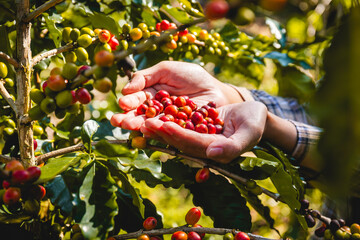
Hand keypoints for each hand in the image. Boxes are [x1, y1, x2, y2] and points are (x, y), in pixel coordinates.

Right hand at [111, 61, 242, 129]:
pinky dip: (155, 132)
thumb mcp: (167, 69)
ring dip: (137, 126)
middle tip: (118, 121)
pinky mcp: (177, 132)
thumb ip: (146, 76)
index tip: (123, 103)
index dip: (129, 101)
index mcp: (151, 94)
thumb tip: (126, 88)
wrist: (216, 90)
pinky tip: (146, 131)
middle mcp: (156, 110)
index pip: (137, 99)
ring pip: (149, 124)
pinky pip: (165, 132)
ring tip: (128, 126)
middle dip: (127, 117)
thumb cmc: (192, 76)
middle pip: (139, 115)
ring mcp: (166, 122)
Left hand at [140, 101, 267, 162]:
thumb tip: (212, 152)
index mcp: (216, 151)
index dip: (179, 136)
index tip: (165, 126)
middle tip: (146, 123)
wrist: (252, 114)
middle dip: (163, 132)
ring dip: (160, 128)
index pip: (195, 144)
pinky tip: (152, 113)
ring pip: (176, 134)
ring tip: (143, 119)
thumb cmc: (255, 122)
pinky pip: (178, 125)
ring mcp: (198, 139)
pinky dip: (165, 120)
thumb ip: (233, 146)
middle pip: (180, 141)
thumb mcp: (250, 132)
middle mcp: (203, 148)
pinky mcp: (194, 129)